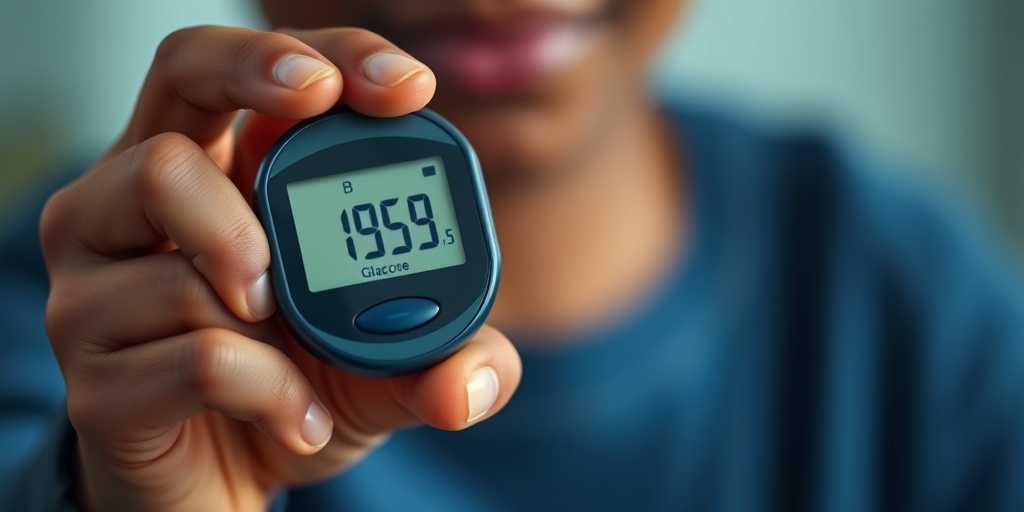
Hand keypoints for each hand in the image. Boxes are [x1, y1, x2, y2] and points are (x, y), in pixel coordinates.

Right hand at [41, 26, 520, 510]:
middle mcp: (138, 210)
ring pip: (169, 203)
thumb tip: (470, 384)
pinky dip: (274, 389)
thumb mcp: (390, 367)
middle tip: (320, 104)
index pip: (242, 71)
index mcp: (214, 183)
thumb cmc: (295, 396)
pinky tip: (296, 422)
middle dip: (256, 69)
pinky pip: (197, 349)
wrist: (227, 494)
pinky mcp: (96, 377)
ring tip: (295, 342)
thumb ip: (448, 356)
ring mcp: (98, 286)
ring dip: (261, 272)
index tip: (405, 86)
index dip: (318, 53)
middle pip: (179, 76)